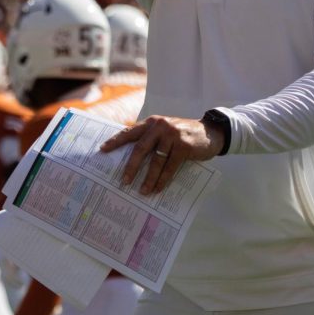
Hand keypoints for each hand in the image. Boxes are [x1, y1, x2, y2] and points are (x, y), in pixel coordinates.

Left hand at [100, 115, 221, 194]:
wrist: (211, 132)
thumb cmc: (184, 135)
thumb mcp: (166, 131)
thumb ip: (151, 139)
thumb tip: (132, 158)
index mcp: (152, 123)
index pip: (130, 132)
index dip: (116, 141)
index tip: (102, 149)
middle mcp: (160, 126)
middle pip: (140, 148)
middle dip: (131, 166)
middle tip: (123, 181)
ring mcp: (172, 135)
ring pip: (155, 161)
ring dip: (148, 178)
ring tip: (142, 191)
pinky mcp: (183, 146)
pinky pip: (170, 167)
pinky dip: (163, 179)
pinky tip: (158, 188)